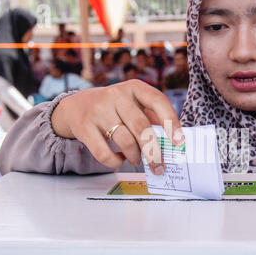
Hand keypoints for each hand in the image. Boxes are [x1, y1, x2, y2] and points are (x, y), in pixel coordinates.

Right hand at [51, 80, 183, 173]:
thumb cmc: (116, 109)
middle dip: (154, 151)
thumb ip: (153, 118)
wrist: (76, 106)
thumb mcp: (134, 105)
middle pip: (141, 126)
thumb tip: (173, 145)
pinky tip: (119, 159)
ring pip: (125, 141)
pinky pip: (104, 152)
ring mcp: (99, 110)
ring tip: (137, 160)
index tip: (179, 141)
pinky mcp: (84, 126)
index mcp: (135, 87)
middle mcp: (116, 94)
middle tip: (159, 167)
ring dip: (135, 157)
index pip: (158, 100)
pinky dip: (115, 161)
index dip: (171, 121)